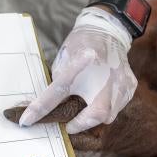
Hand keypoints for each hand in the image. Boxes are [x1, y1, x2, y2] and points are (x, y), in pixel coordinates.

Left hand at [19, 7, 137, 133]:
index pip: (58, 91)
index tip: (27, 121)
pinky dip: (106, 109)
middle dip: (81, 123)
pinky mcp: (130, 85)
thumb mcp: (64, 61)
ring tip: (84, 111)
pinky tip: (99, 100)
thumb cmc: (80, 47)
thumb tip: (46, 109)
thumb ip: (58, 84)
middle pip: (96, 112)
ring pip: (108, 114)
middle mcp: (105, 72)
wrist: (107, 31)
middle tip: (69, 125)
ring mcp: (121, 80)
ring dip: (93, 117)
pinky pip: (117, 107)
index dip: (41, 108)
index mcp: (81, 61)